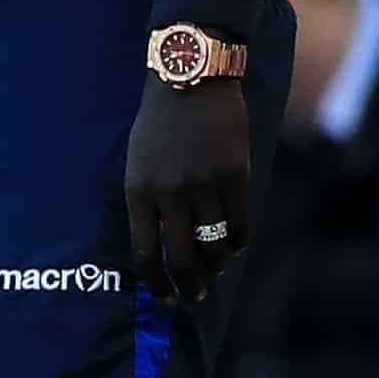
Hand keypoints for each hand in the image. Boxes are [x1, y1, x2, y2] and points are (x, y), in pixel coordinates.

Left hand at [125, 79, 250, 303]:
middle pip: (182, 258)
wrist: (189, 80)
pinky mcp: (235, 176)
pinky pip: (241, 224)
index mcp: (138, 189)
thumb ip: (147, 202)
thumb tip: (161, 247)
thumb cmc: (159, 124)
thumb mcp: (138, 161)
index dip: (156, 283)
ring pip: (215, 245)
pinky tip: (234, 245)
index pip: (145, 253)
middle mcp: (170, 192)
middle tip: (194, 295)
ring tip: (214, 270)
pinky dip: (238, 242)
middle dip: (189, 284)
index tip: (165, 297)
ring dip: (216, 265)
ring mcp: (205, 184)